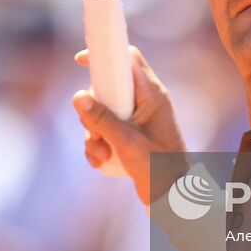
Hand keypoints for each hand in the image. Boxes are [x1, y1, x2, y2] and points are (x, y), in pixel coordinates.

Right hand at [72, 46, 186, 205]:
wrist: (172, 196)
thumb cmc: (159, 168)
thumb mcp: (126, 143)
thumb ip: (102, 119)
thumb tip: (78, 96)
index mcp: (151, 94)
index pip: (127, 58)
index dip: (104, 54)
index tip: (81, 59)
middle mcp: (144, 101)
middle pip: (106, 87)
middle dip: (93, 111)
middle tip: (96, 130)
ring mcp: (136, 117)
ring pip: (101, 111)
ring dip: (94, 133)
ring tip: (102, 154)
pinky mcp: (129, 133)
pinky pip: (104, 128)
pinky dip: (98, 144)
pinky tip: (101, 161)